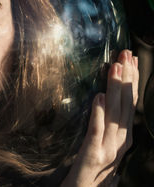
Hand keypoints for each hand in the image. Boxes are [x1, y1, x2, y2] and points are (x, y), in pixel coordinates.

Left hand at [61, 50, 138, 186]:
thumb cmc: (90, 169)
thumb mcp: (103, 144)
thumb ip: (105, 124)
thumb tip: (104, 98)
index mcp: (124, 137)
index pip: (130, 104)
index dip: (132, 82)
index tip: (132, 60)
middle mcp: (121, 141)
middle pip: (126, 105)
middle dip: (128, 78)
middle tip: (126, 54)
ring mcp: (109, 149)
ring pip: (115, 115)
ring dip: (116, 90)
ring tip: (115, 67)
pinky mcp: (93, 155)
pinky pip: (96, 131)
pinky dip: (99, 113)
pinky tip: (99, 97)